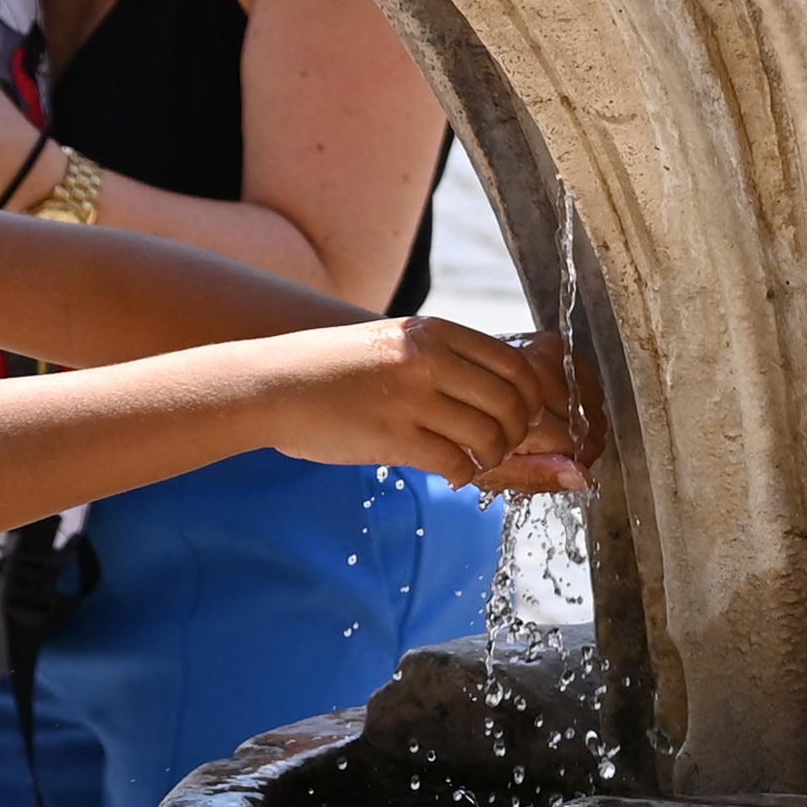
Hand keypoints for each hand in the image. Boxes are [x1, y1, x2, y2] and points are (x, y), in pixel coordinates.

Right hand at [266, 318, 597, 492]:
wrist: (274, 386)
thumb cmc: (334, 369)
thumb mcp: (395, 344)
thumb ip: (442, 359)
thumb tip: (496, 391)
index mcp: (434, 332)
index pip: (515, 364)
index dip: (532, 397)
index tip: (526, 415)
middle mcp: (429, 360)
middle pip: (512, 401)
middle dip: (519, 432)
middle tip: (504, 446)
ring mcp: (412, 398)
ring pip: (490, 434)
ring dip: (494, 456)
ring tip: (478, 461)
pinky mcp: (393, 437)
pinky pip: (455, 461)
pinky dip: (464, 475)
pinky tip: (453, 474)